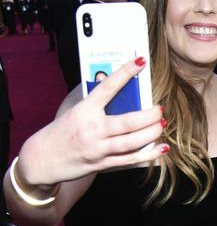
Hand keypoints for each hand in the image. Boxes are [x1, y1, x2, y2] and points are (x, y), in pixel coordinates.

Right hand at [18, 58, 166, 187]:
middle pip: (128, 121)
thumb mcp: (76, 112)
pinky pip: (130, 160)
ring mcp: (99, 148)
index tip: (141, 61)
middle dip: (149, 115)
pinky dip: (149, 154)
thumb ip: (97, 105)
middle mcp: (92, 129)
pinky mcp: (103, 164)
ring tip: (162, 124)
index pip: (108, 87)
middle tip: (160, 108)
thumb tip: (125, 95)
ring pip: (132, 141)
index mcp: (84, 110)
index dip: (126, 72)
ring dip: (152, 132)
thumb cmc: (62, 132)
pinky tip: (162, 149)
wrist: (43, 159)